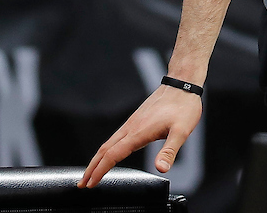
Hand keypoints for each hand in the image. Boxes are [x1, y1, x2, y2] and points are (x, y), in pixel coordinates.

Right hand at [79, 85, 201, 188]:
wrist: (182, 84)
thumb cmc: (184, 106)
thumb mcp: (181, 131)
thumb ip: (170, 151)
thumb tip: (161, 169)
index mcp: (138, 132)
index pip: (112, 155)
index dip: (100, 171)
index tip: (90, 183)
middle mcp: (131, 127)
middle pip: (104, 150)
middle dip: (92, 167)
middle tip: (82, 183)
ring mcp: (132, 122)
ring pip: (108, 142)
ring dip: (97, 158)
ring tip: (91, 172)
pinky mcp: (136, 119)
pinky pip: (116, 137)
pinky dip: (107, 149)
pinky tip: (110, 153)